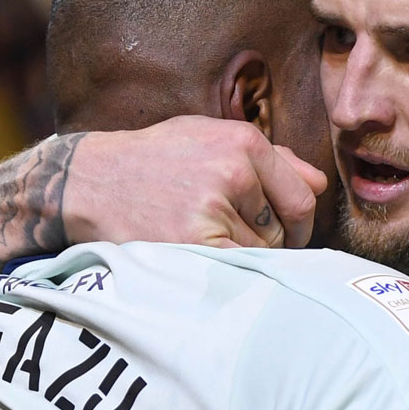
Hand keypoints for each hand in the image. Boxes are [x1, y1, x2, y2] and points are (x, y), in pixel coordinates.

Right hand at [60, 116, 329, 248]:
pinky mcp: (194, 242)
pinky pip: (238, 268)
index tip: (287, 235)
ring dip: (244, 256)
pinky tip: (206, 259)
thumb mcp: (209, 138)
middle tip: (231, 236)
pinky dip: (230, 271)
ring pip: (261, 253)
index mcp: (244, 142)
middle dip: (268, 240)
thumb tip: (319, 183)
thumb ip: (271, 158)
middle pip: (284, 230)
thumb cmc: (154, 159)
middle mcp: (234, 172)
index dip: (298, 223)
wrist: (90, 181)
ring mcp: (215, 208)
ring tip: (206, 240)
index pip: (303, 197)